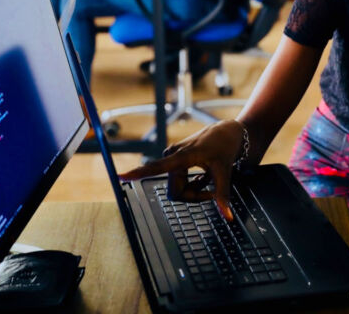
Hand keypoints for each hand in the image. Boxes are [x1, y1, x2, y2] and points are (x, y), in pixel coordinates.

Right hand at [119, 120, 247, 219]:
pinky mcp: (174, 160)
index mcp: (182, 156)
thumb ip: (222, 195)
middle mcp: (172, 156)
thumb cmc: (224, 147)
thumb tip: (227, 216)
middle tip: (212, 191)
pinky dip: (194, 184)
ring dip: (195, 189)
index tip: (121, 176)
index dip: (139, 173)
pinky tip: (203, 175)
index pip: (157, 167)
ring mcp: (172, 158)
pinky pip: (180, 183)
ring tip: (208, 178)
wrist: (227, 132)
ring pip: (178, 190)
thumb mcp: (225, 171)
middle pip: (176, 192)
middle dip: (194, 196)